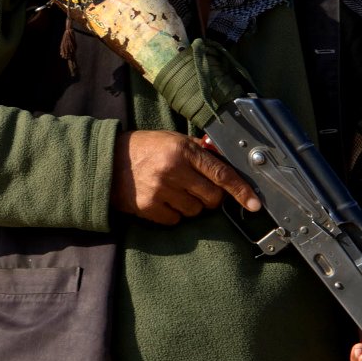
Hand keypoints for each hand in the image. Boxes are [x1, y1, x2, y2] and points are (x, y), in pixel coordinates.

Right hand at [111, 130, 260, 224]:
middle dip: (210, 198)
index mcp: (182, 150)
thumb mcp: (171, 140)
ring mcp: (160, 190)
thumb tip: (227, 164)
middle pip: (212, 198)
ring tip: (171, 191)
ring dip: (189, 205)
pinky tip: (160, 200)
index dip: (241, 191)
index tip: (254, 204)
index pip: (221, 174)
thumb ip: (199, 151)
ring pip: (194, 212)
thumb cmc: (143, 148)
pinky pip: (175, 220)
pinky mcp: (148, 207)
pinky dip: (172, 214)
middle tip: (195, 189)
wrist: (106, 161)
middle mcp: (172, 169)